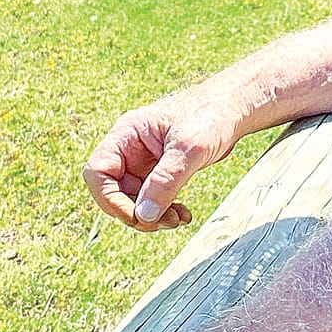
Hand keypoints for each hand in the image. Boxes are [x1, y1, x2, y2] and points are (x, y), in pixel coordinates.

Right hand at [83, 86, 244, 231]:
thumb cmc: (211, 115)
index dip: (110, 198)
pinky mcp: (158, 172)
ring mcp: (142, 162)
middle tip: (162, 222)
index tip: (136, 215)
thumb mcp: (189, 148)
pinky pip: (150, 200)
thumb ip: (166, 181)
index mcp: (127, 134)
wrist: (233, 109)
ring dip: (151, 216)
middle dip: (134, 212)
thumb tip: (144, 215)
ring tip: (177, 219)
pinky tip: (182, 214)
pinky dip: (163, 212)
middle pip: (112, 191)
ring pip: (132, 200)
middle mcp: (129, 149)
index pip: (98, 171)